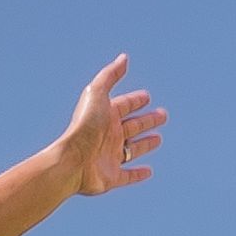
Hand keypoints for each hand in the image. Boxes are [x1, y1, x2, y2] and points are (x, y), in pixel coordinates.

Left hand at [52, 55, 165, 199]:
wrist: (72, 160)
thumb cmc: (84, 126)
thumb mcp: (96, 94)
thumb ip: (110, 75)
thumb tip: (124, 57)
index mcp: (105, 116)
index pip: (124, 106)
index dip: (135, 100)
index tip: (147, 97)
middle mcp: (108, 136)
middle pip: (132, 126)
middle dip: (147, 120)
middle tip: (163, 115)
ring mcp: (109, 157)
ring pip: (132, 149)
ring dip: (146, 144)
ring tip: (158, 139)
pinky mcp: (111, 177)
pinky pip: (128, 176)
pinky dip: (138, 174)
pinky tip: (149, 171)